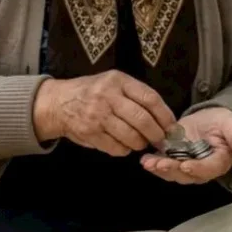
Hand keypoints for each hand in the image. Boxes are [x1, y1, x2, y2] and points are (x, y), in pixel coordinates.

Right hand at [32, 71, 175, 156]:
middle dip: (156, 134)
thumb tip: (164, 118)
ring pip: (131, 136)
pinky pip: (116, 147)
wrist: (58, 103)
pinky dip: (125, 150)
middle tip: (161, 140)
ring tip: (141, 143)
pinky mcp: (90, 133)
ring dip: (141, 144)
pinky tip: (124, 145)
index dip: (165, 115)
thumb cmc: (92, 92)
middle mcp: (108, 96)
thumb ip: (136, 95)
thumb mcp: (113, 82)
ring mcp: (98, 115)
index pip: (150, 98)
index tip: (172, 126)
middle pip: (142, 119)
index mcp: (118, 81)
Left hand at [140, 107, 231, 183]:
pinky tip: (144, 158)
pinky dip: (153, 163)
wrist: (209, 120)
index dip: (198, 169)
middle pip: (188, 175)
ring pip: (173, 173)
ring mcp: (186, 166)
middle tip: (160, 164)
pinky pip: (163, 166)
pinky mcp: (174, 161)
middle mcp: (202, 169)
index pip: (209, 169)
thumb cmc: (223, 122)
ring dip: (160, 169)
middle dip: (172, 171)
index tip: (186, 166)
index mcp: (219, 161)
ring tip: (148, 162)